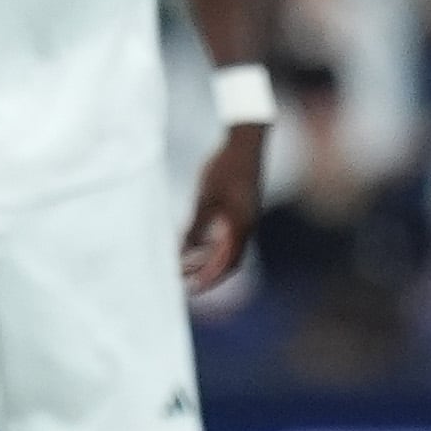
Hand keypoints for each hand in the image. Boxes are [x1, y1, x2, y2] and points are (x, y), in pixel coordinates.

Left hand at [183, 124, 263, 291]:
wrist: (245, 142)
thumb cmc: (224, 167)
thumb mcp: (204, 199)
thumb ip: (195, 227)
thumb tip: (183, 252)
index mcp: (241, 226)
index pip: (226, 264)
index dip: (209, 278)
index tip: (190, 289)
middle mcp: (247, 226)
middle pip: (228, 260)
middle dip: (207, 273)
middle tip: (184, 280)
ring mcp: (246, 217)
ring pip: (227, 248)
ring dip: (207, 259)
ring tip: (184, 265)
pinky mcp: (241, 209)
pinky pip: (226, 234)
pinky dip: (211, 243)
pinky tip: (193, 243)